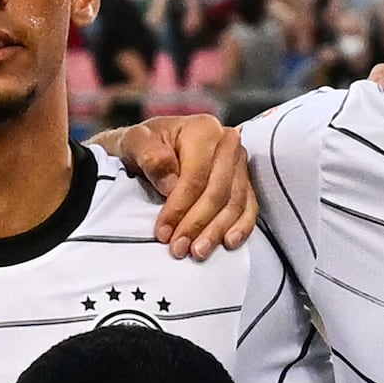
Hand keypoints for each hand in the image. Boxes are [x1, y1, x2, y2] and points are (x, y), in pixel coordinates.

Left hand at [99, 108, 258, 256]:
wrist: (151, 147)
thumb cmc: (144, 146)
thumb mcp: (135, 142)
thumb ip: (149, 155)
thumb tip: (170, 182)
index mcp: (203, 129)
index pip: (196, 176)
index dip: (179, 207)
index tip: (162, 232)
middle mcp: (228, 143)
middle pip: (218, 192)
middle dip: (197, 224)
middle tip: (179, 249)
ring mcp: (239, 163)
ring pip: (234, 203)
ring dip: (216, 231)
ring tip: (198, 253)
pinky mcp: (245, 182)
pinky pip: (249, 207)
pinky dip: (241, 227)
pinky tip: (228, 243)